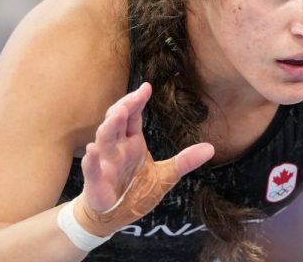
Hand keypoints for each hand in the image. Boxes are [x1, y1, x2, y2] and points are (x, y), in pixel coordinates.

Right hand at [76, 82, 213, 235]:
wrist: (115, 216)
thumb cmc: (135, 191)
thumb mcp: (166, 176)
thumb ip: (184, 161)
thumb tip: (211, 148)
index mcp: (132, 142)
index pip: (133, 116)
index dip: (137, 100)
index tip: (147, 87)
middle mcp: (117, 148)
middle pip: (117, 121)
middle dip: (124, 107)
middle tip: (135, 97)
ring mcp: (105, 164)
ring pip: (104, 140)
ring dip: (109, 126)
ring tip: (118, 113)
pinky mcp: (96, 182)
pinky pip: (92, 170)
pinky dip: (91, 161)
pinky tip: (92, 151)